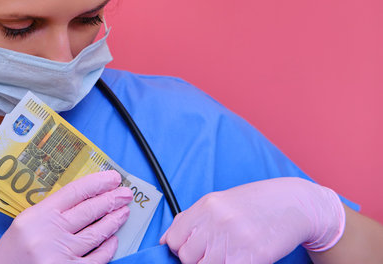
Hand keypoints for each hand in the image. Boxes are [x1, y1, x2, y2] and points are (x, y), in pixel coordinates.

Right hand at [0, 170, 132, 263]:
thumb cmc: (12, 253)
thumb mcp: (26, 224)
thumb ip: (51, 211)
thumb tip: (86, 198)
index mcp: (37, 216)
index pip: (75, 192)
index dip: (98, 183)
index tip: (113, 178)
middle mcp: (49, 233)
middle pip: (89, 210)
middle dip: (112, 199)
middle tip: (125, 193)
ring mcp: (60, 255)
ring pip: (96, 233)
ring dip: (114, 221)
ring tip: (124, 212)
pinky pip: (96, 259)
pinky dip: (107, 248)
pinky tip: (113, 240)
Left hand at [159, 177, 344, 263]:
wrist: (295, 203)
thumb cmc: (256, 203)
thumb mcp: (219, 202)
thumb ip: (191, 219)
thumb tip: (166, 240)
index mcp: (207, 205)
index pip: (174, 239)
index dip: (179, 249)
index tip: (190, 250)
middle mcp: (218, 221)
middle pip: (187, 257)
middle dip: (196, 260)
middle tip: (212, 253)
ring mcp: (236, 240)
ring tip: (227, 255)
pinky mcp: (254, 257)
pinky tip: (241, 258)